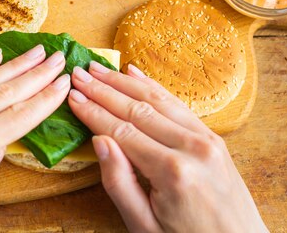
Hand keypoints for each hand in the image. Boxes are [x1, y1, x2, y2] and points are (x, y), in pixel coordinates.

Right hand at [68, 62, 266, 232]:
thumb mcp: (144, 226)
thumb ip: (119, 183)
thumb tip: (99, 141)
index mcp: (172, 171)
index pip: (121, 131)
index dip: (93, 111)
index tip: (72, 95)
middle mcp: (192, 147)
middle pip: (137, 109)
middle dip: (104, 89)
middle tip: (79, 73)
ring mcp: (207, 139)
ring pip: (157, 100)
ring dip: (124, 82)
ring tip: (99, 68)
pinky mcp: (214, 137)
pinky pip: (178, 104)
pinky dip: (153, 87)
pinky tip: (135, 74)